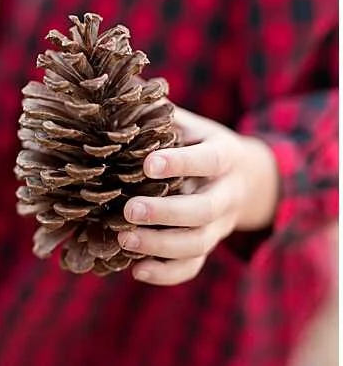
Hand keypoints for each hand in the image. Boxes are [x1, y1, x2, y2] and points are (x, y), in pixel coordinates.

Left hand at [118, 106, 279, 286]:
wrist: (246, 178)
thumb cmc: (200, 143)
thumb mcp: (191, 124)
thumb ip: (161, 114)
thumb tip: (119, 91)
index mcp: (223, 156)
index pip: (208, 160)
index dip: (181, 163)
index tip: (149, 164)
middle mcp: (225, 194)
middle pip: (203, 211)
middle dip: (166, 213)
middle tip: (129, 209)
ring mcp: (219, 225)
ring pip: (198, 244)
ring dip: (161, 245)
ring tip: (123, 240)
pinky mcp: (207, 246)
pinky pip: (192, 267)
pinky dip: (166, 274)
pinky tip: (136, 270)